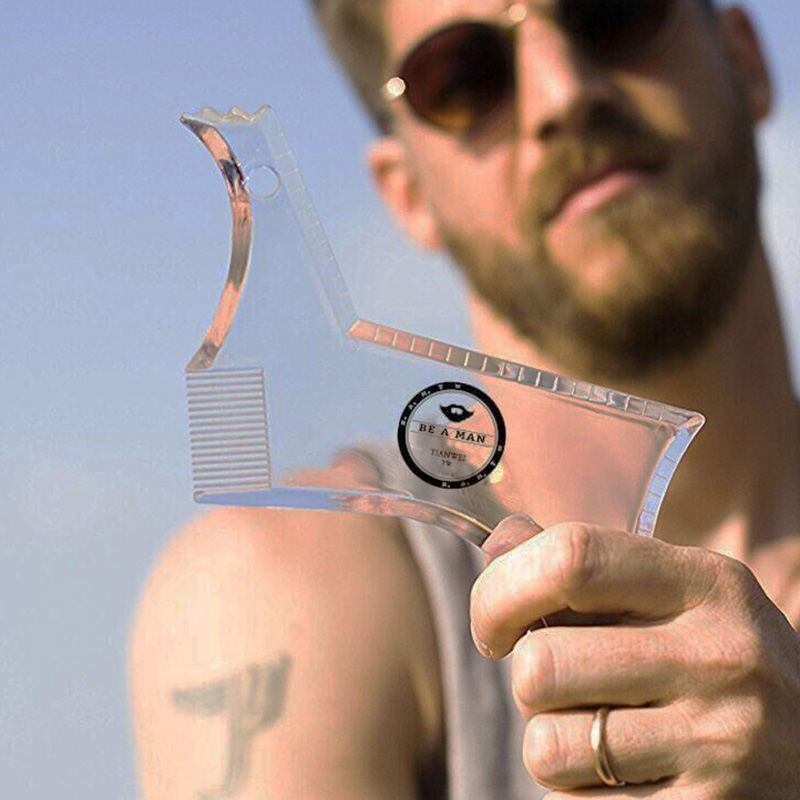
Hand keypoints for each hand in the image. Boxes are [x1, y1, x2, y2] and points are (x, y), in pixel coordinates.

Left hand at [470, 518, 799, 796]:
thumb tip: (500, 544)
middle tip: (558, 686)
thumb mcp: (676, 594)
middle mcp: (718, 656)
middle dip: (527, 680)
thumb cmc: (717, 660)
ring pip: (547, 747)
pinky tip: (620, 777)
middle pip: (542, 664)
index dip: (501, 589)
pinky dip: (576, 794)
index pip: (571, 558)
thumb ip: (590, 564)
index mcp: (704, 583)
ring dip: (549, 744)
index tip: (494, 623)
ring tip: (594, 733)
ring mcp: (719, 745)